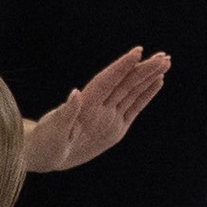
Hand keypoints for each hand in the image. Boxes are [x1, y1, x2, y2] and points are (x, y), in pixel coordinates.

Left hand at [22, 46, 167, 174]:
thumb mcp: (52, 132)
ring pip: (132, 92)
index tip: (137, 52)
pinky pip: (133, 109)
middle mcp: (98, 106)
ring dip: (148, 77)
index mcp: (85, 105)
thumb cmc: (43, 144)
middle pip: (125, 83)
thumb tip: (75, 93)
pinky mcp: (114, 128)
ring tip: (165, 62)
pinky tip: (157, 83)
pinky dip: (145, 95)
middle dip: (144, 69)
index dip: (121, 67)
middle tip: (164, 56)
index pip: (107, 81)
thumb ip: (65, 113)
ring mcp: (107, 116)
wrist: (41, 154)